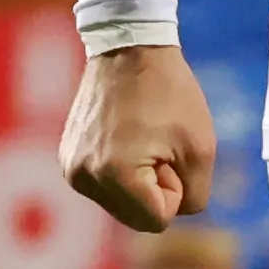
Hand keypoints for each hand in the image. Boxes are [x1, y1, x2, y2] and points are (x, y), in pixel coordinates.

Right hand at [58, 45, 214, 232]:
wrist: (129, 48)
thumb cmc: (170, 93)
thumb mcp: (201, 148)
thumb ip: (195, 196)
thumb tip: (172, 214)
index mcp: (116, 175)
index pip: (158, 220)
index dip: (175, 189)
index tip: (170, 151)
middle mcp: (84, 177)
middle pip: (135, 217)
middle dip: (155, 190)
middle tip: (157, 144)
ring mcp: (70, 168)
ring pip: (120, 204)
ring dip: (138, 181)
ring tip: (141, 137)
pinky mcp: (66, 158)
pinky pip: (104, 186)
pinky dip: (120, 171)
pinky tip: (124, 135)